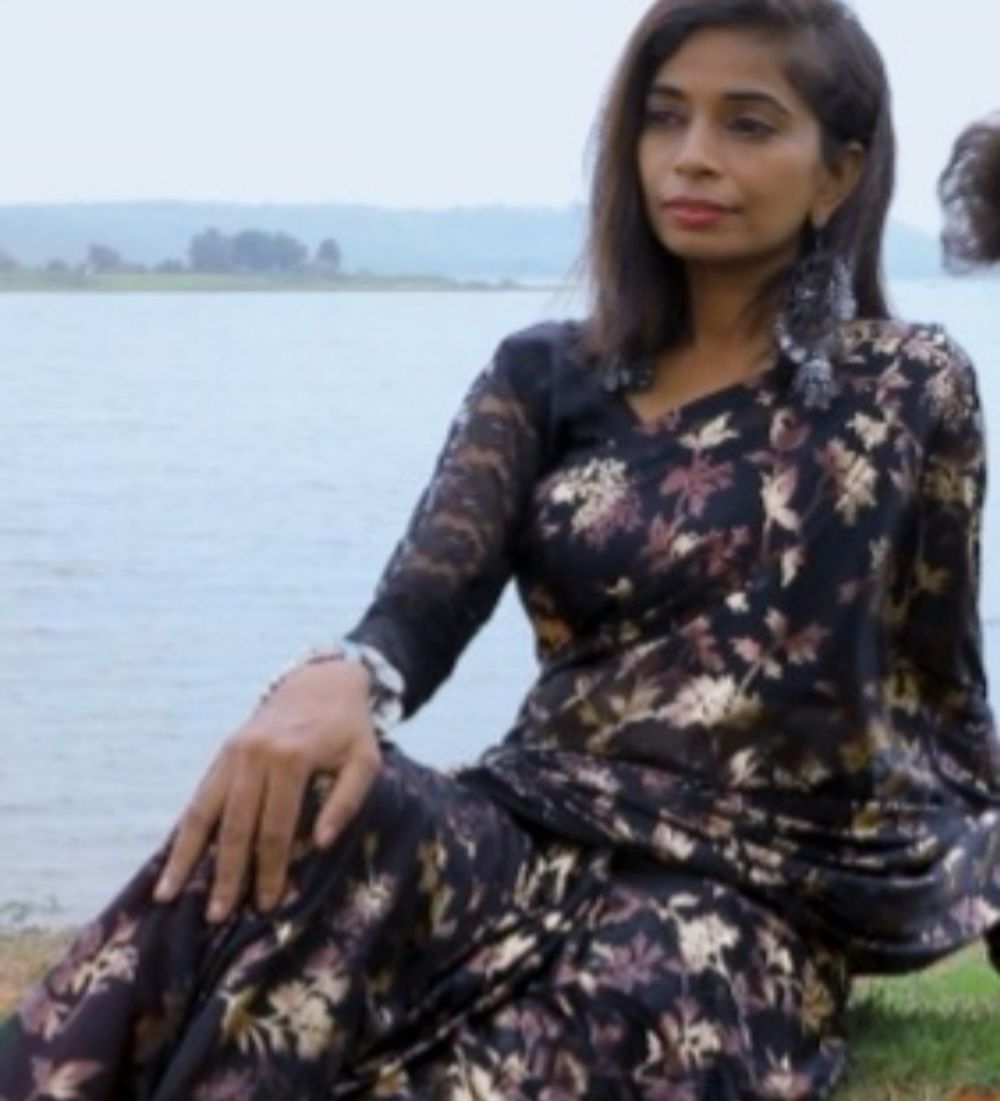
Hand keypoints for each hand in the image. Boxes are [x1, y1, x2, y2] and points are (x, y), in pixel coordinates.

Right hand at [153, 659, 381, 922]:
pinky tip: (171, 859)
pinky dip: (183, 831)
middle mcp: (255, 754)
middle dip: (227, 874)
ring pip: (203, 811)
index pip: (277, 827)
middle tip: (218, 916)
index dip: (271, 869)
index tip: (268, 904)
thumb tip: (321, 845)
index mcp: (292, 757)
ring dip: (187, 857)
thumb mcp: (366, 760)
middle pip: (236, 826)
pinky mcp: (223, 752)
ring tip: (168, 896)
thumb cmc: (349, 729)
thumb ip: (348, 801)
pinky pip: (199, 796)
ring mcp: (233, 752)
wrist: (321, 681)